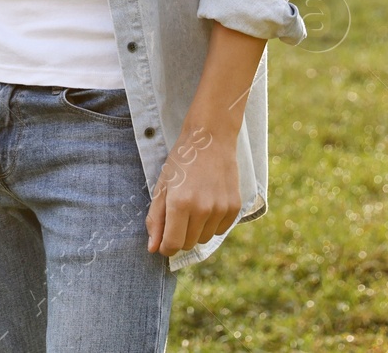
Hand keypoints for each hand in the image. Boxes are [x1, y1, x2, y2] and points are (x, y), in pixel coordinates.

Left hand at [145, 125, 240, 255]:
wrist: (210, 139)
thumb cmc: (181, 161)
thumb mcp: (162, 186)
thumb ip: (155, 219)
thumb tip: (152, 248)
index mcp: (180, 203)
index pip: (173, 244)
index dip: (165, 248)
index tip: (163, 243)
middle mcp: (203, 209)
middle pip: (188, 244)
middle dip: (179, 237)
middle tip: (176, 217)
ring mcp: (221, 209)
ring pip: (205, 239)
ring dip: (196, 231)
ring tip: (192, 207)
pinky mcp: (235, 207)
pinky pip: (220, 230)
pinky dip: (211, 224)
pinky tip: (207, 204)